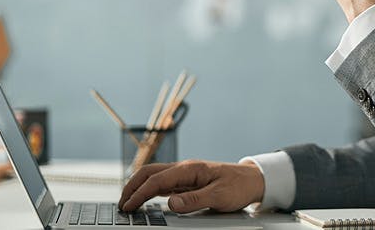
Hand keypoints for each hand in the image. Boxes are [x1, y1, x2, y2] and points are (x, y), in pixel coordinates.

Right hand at [118, 160, 264, 213]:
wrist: (253, 180)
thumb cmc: (239, 186)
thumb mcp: (219, 196)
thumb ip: (195, 200)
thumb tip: (171, 203)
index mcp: (190, 169)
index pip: (157, 180)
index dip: (140, 193)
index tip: (129, 206)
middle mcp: (185, 169)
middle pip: (149, 173)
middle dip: (132, 186)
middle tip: (121, 204)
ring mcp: (185, 174)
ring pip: (154, 177)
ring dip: (138, 187)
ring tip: (127, 203)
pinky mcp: (187, 181)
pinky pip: (163, 183)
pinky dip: (149, 190)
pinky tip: (144, 199)